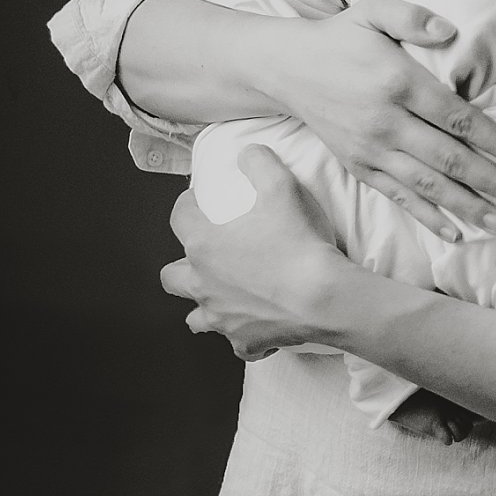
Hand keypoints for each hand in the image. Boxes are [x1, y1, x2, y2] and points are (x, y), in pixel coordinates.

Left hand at [160, 146, 349, 359]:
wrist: (324, 297)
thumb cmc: (298, 243)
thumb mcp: (282, 188)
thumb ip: (260, 163)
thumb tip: (248, 152)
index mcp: (204, 245)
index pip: (179, 218)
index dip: (187, 205)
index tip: (199, 200)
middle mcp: (203, 284)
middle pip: (172, 277)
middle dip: (183, 265)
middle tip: (208, 255)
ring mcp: (221, 316)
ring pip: (196, 316)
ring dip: (205, 305)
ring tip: (225, 295)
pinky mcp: (245, 341)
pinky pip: (237, 344)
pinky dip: (243, 336)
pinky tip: (258, 326)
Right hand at [266, 0, 495, 238]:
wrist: (286, 69)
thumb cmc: (341, 37)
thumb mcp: (374, 9)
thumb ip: (412, 16)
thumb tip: (450, 32)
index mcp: (398, 83)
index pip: (457, 118)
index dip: (494, 140)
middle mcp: (386, 122)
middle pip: (447, 158)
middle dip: (490, 181)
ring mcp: (371, 150)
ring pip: (426, 184)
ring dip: (465, 207)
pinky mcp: (358, 166)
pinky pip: (398, 196)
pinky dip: (427, 217)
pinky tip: (455, 233)